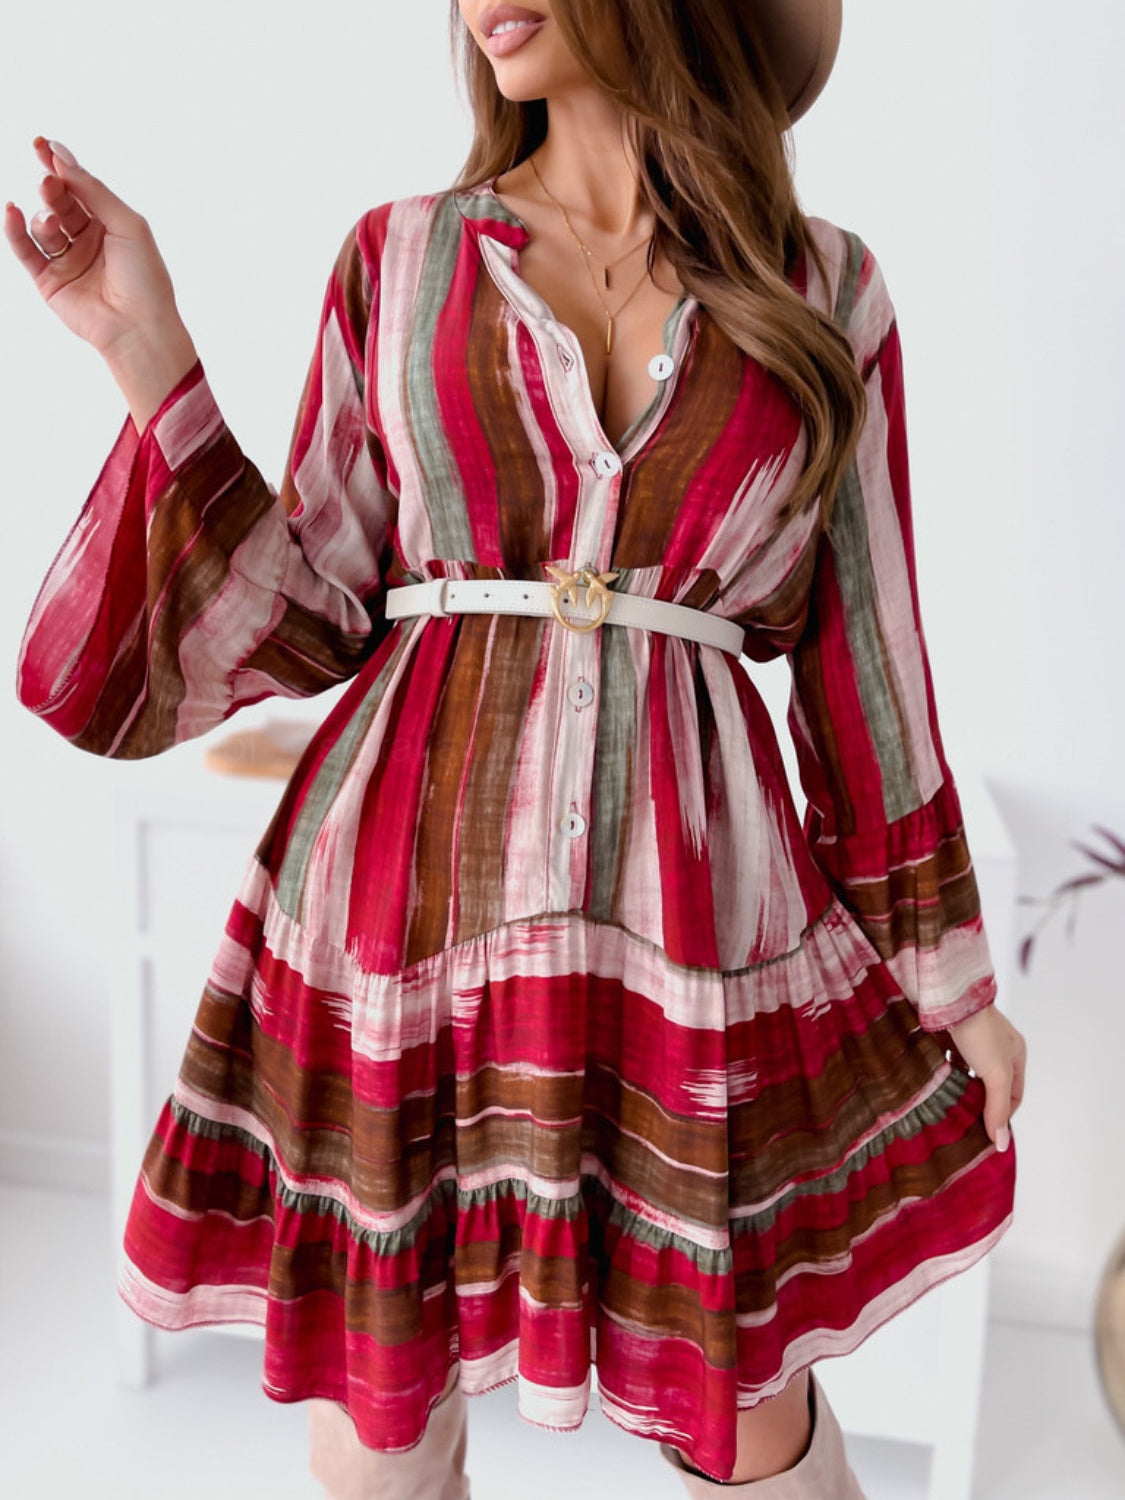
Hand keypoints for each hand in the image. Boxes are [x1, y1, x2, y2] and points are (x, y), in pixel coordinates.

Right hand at [3, 136, 187, 359]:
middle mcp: (86, 240)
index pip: (79, 187)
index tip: (42, 144)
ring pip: (42, 224)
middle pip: (59, 201)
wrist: (139, 328)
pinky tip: (10, 211)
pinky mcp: (49, 281)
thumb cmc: (145, 279)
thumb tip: (61, 156)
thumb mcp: (127, 224)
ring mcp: (67, 260)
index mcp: (109, 224)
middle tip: (49, 183)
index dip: (60, 165)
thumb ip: (93, 190)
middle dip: (51, 188)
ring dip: (43, 216)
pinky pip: (24, 249)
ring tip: (52, 221)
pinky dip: (14, 229)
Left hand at [946, 1003, 1025, 1153]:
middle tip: (966, 1125)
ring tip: (949, 1108)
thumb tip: (1001, 1143)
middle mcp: (996, 1047)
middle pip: (991, 1085)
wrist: (949, 999)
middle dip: (981, 1104)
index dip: (1003, 1115)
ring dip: (961, 1090)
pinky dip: (946, 1074)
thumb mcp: (996, 1073)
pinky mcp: (949, 1036)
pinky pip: (950, 1062)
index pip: (1014, 1094)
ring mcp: (972, 1041)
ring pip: (969, 1074)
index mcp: (1015, 1054)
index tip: (987, 1134)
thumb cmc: (980, 1032)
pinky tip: (936, 1085)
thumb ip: (998, 1107)